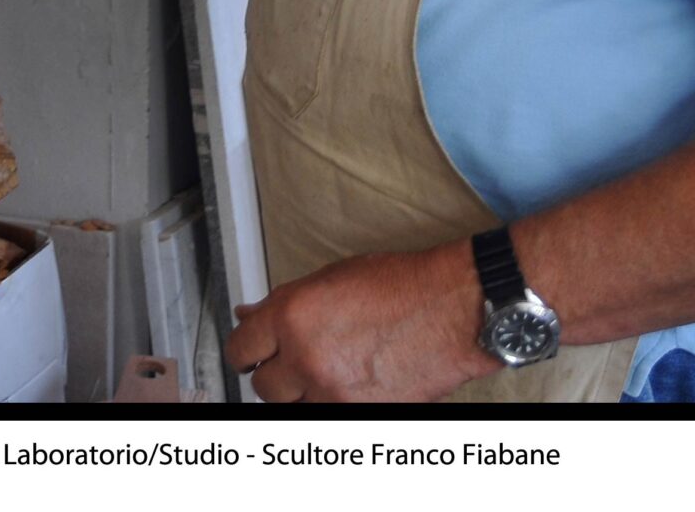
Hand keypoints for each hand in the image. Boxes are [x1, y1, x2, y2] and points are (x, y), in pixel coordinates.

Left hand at [222, 243, 495, 402]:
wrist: (454, 310)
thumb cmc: (402, 287)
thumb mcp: (332, 279)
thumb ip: (284, 302)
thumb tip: (249, 314)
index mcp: (293, 315)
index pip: (240, 348)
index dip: (244, 350)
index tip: (250, 351)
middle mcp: (307, 356)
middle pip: (263, 386)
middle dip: (275, 373)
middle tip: (292, 360)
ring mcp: (333, 390)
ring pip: (293, 406)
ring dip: (303, 392)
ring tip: (328, 369)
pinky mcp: (358, 412)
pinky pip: (327, 415)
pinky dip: (332, 403)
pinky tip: (349, 381)